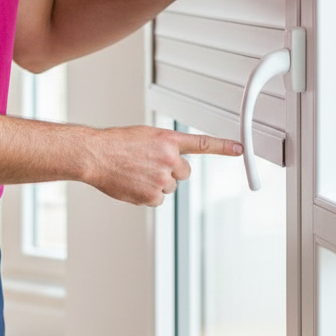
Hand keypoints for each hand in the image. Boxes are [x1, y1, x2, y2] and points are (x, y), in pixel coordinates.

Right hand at [83, 126, 241, 206]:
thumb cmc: (116, 144)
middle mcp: (169, 158)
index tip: (240, 149)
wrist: (96, 155)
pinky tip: (133, 184)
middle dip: (171, 171)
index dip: (224, 147)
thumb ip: (164, 147)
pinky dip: (148, 194)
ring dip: (157, 182)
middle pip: (184, 172)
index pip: (202, 144)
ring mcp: (161, 178)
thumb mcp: (145, 136)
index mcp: (168, 140)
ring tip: (136, 173)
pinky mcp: (152, 195)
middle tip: (150, 166)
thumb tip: (173, 161)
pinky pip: (158, 199)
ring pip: (169, 186)